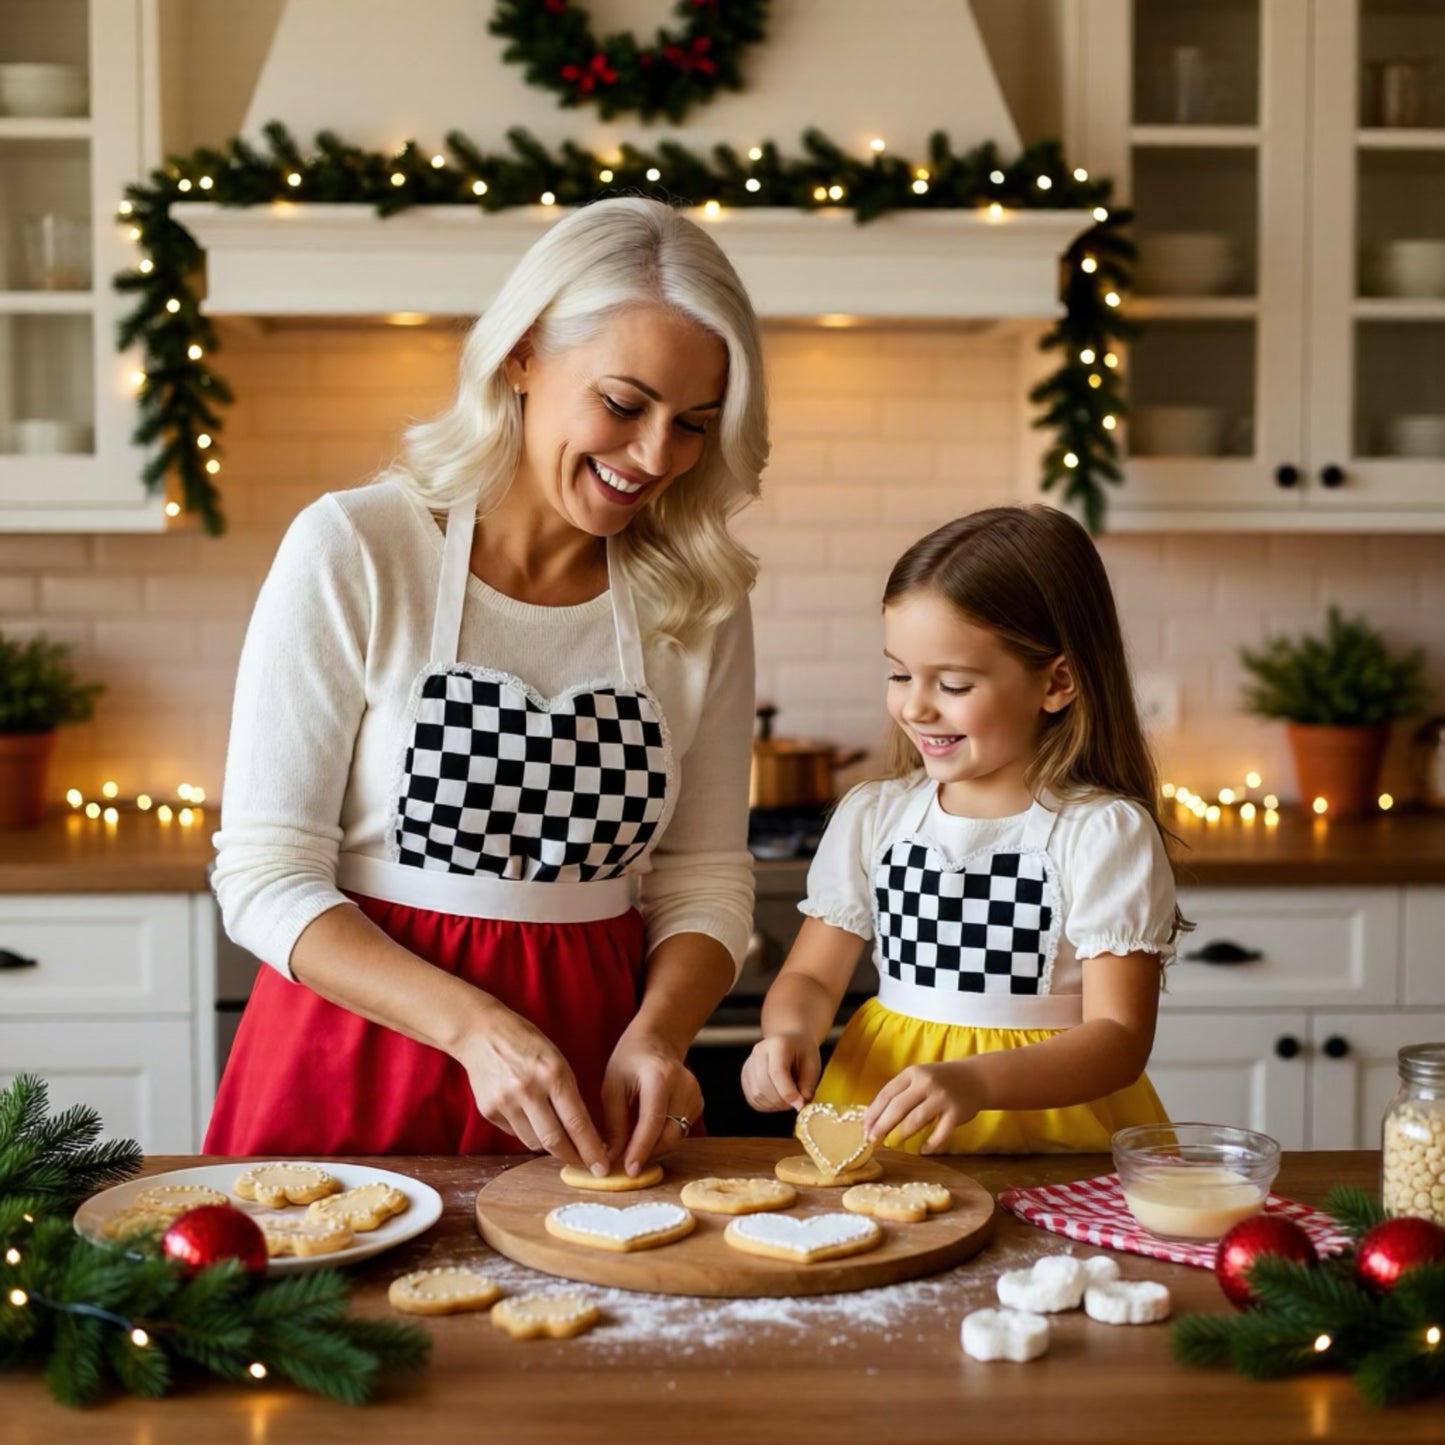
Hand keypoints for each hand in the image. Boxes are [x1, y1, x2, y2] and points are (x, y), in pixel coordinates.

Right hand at [457, 1000, 608, 1173]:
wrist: (481, 1033)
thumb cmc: (526, 1043)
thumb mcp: (556, 1059)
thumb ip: (567, 1092)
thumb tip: (582, 1131)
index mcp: (553, 1073)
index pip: (577, 1122)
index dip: (591, 1149)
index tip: (602, 1167)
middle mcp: (529, 1090)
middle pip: (555, 1140)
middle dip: (573, 1158)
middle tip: (585, 1165)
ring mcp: (506, 1102)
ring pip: (534, 1142)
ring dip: (550, 1146)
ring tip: (559, 1138)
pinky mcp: (489, 1110)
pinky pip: (515, 1133)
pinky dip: (527, 1132)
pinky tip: (528, 1116)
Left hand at [601, 1029, 702, 1175]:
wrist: (656, 1041)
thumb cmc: (630, 1061)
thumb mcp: (612, 1088)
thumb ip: (614, 1125)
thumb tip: (611, 1159)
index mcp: (659, 1077)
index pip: (652, 1121)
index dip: (641, 1149)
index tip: (629, 1170)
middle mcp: (683, 1085)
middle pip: (670, 1134)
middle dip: (648, 1152)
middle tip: (625, 1159)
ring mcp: (695, 1094)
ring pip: (677, 1137)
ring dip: (656, 1146)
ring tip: (635, 1141)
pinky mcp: (699, 1102)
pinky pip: (682, 1131)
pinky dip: (665, 1137)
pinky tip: (650, 1128)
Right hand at [741, 1033, 820, 1112]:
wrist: (790, 1041)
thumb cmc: (803, 1052)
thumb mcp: (813, 1065)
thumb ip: (807, 1086)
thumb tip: (799, 1105)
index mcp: (778, 1044)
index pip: (777, 1072)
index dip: (788, 1092)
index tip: (800, 1104)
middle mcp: (759, 1052)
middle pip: (764, 1085)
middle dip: (782, 1101)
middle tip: (796, 1103)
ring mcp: (749, 1064)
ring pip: (757, 1095)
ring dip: (774, 1104)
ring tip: (788, 1099)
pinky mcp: (745, 1076)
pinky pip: (753, 1099)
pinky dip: (767, 1105)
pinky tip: (778, 1099)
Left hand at [864, 1061, 986, 1152]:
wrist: (975, 1078)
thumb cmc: (939, 1082)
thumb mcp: (918, 1078)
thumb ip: (900, 1093)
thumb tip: (873, 1119)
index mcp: (912, 1073)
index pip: (887, 1093)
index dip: (873, 1112)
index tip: (864, 1128)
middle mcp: (926, 1082)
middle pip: (898, 1107)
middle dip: (882, 1125)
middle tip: (872, 1140)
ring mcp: (942, 1097)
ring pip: (916, 1119)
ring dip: (901, 1134)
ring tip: (892, 1144)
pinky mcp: (957, 1112)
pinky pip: (941, 1132)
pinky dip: (931, 1143)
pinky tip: (923, 1150)